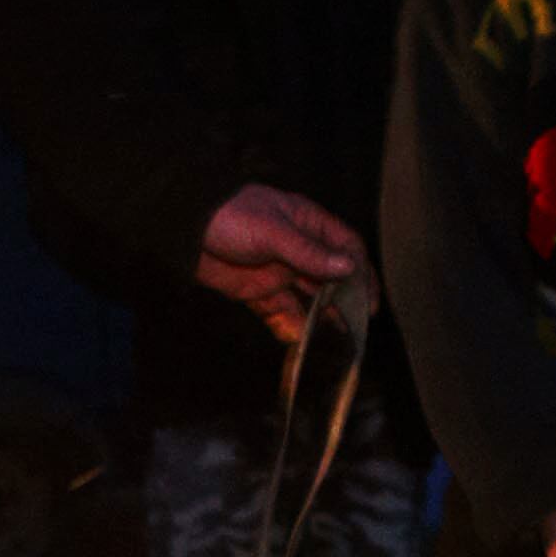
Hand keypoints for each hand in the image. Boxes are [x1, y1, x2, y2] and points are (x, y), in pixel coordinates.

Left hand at [194, 183, 369, 341]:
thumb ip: (309, 253)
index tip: (368, 300)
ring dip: (320, 318)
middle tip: (355, 328)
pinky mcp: (257, 291)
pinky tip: (298, 340)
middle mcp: (298, 250)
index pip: (347, 248)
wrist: (187, 228)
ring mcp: (278, 271)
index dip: (362, 273)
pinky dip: (288, 325)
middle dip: (344, 302)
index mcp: (309, 226)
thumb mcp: (275, 232)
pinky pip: (279, 311)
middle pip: (331, 278)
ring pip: (307, 298)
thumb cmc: (233, 216)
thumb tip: (347, 268)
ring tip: (333, 340)